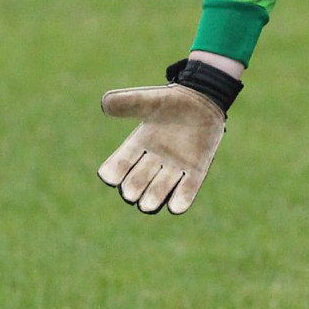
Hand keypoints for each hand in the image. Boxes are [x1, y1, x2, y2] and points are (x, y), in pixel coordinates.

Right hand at [97, 59, 241, 213]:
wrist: (203, 101)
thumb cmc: (173, 101)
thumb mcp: (150, 100)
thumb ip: (128, 102)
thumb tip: (105, 103)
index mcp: (137, 145)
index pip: (119, 164)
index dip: (113, 172)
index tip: (109, 177)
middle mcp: (153, 161)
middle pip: (138, 181)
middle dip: (134, 188)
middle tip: (131, 194)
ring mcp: (175, 167)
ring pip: (161, 189)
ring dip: (155, 197)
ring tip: (147, 206)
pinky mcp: (196, 170)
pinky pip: (188, 188)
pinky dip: (182, 198)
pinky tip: (176, 208)